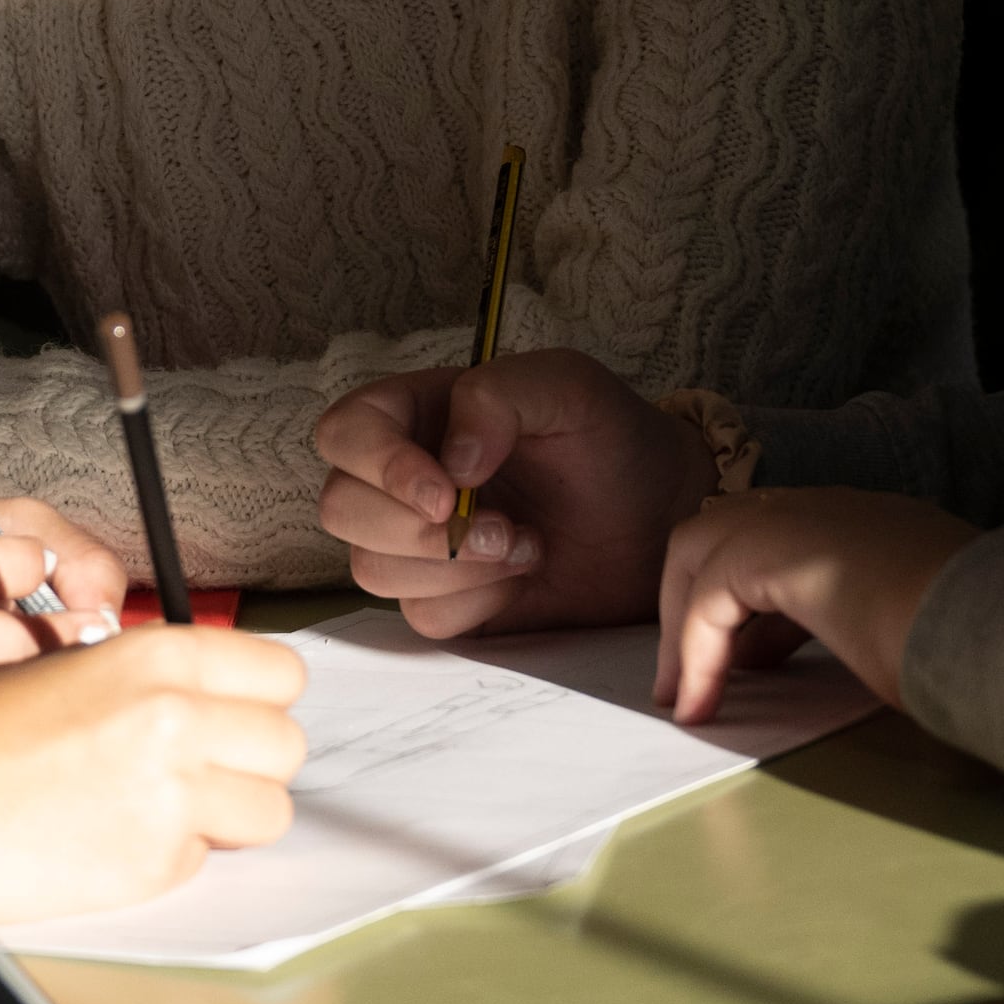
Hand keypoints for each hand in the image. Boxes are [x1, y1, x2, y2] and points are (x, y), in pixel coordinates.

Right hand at [0, 628, 305, 923]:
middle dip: (250, 760)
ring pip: (270, 809)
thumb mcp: (76, 665)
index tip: (233, 713)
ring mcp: (175, 795)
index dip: (257, 698)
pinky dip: (177, 854)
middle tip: (202, 768)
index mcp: (160, 656)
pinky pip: (210, 858)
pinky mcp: (158, 862)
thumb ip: (159, 676)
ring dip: (231, 812)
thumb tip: (224, 699)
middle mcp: (180, 719)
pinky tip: (120, 836)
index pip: (281, 673)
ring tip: (169, 807)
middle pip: (286, 744)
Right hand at [312, 348, 710, 636]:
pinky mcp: (447, 602)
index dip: (376, 466)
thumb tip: (449, 462)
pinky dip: (475, 601)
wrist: (662, 515)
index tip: (445, 493)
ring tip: (526, 544)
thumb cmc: (611, 438)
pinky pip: (422, 618)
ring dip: (454, 567)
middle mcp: (402, 480)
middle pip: (341, 509)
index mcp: (415, 416)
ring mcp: (418, 546)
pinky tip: (523, 575)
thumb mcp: (567, 386)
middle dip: (415, 530)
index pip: (343, 434)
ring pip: (370, 569)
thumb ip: (497, 397)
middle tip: (501, 527)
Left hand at [656, 486, 985, 718]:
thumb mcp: (921, 635)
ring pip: (704, 549)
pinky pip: (708, 597)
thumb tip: (875, 668)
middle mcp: (838, 509)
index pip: (787, 539)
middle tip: (692, 676)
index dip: (755, 603)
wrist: (999, 627)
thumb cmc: (980, 649)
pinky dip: (694, 652)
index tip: (751, 666)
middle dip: (699, 601)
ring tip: (682, 698)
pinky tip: (698, 705)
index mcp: (878, 525)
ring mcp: (807, 518)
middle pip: (727, 528)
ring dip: (685, 626)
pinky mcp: (779, 550)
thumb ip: (885, 635)